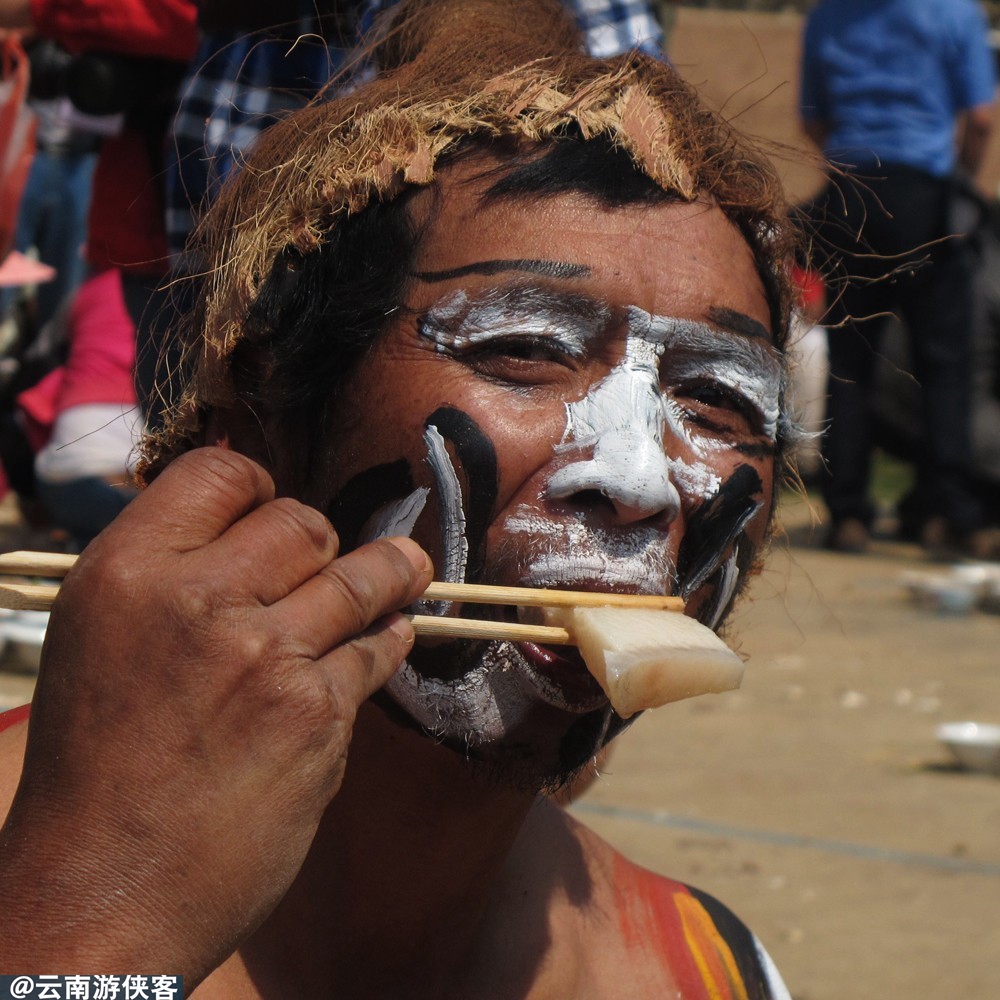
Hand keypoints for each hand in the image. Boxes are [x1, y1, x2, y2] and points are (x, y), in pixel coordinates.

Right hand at [0, 448, 431, 980]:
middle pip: (302, 522)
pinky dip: (387, 642)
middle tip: (332, 556)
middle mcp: (197, 600)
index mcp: (128, 572)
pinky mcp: (315, 714)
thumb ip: (171, 571)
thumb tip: (249, 519)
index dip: (259, 487)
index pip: (221, 474)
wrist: (101, 890)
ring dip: (392, 572)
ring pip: (361, 577)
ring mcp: (265, 656)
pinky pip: (375, 651)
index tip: (276, 508)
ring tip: (409, 568)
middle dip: (321, 539)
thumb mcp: (102, 637)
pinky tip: (390, 640)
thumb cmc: (98, 765)